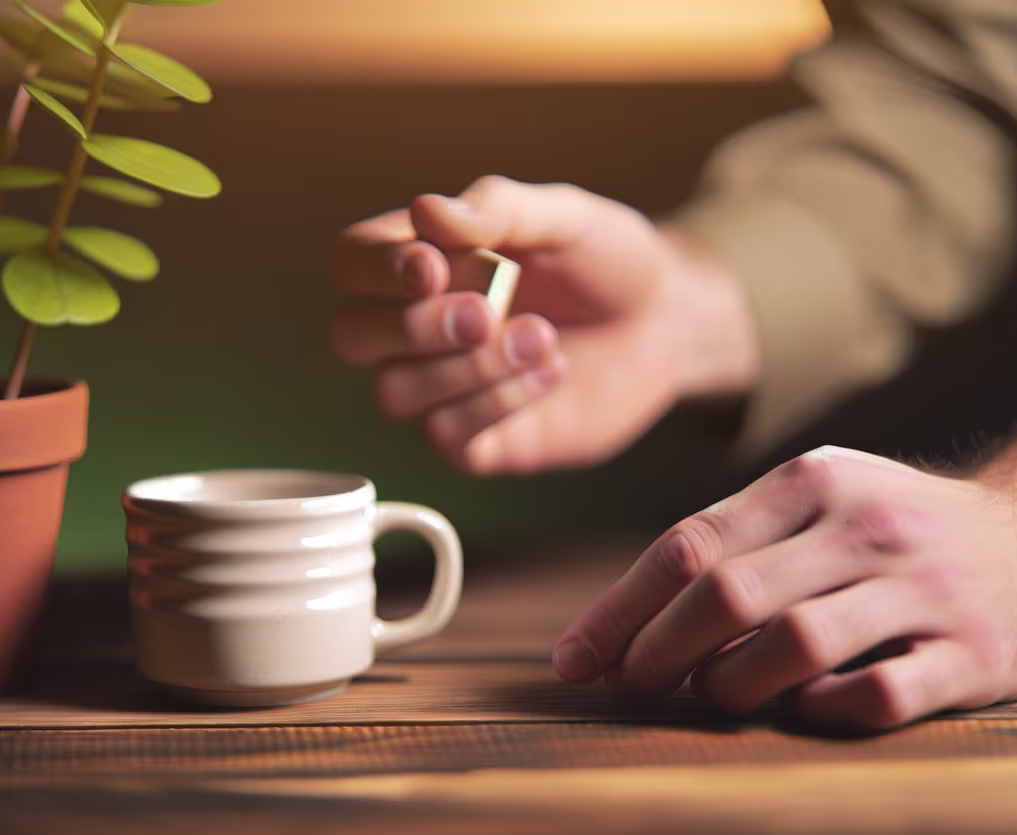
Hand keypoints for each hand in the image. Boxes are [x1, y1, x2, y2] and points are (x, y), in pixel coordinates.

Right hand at [329, 175, 757, 474]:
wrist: (667, 323)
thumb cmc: (606, 262)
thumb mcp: (564, 216)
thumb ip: (498, 209)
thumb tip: (426, 210)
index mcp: (420, 262)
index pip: (349, 263)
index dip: (373, 269)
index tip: (432, 266)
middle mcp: (414, 329)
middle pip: (353, 336)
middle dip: (412, 326)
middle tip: (487, 311)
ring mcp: (441, 390)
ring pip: (395, 394)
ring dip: (468, 367)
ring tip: (542, 337)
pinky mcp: (477, 442)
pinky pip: (450, 434)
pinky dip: (501, 400)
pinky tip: (550, 370)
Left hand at [552, 420, 1016, 728]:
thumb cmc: (896, 535)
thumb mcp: (820, 504)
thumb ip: (734, 547)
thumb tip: (620, 628)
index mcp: (812, 482)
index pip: (687, 546)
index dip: (618, 612)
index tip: (573, 663)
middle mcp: (865, 525)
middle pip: (726, 594)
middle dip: (658, 652)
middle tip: (634, 690)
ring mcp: (922, 589)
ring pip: (792, 644)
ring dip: (731, 687)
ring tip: (715, 701)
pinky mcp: (972, 652)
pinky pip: (873, 694)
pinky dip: (820, 712)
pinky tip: (802, 711)